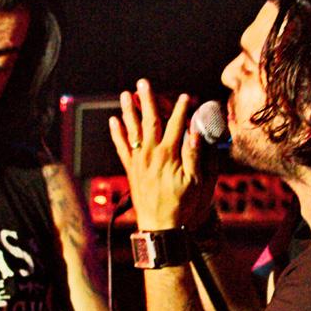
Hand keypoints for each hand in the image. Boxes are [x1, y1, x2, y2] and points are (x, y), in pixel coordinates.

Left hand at [109, 79, 214, 230]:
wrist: (160, 227)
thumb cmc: (182, 206)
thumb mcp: (197, 183)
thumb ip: (195, 156)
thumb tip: (196, 133)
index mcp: (169, 155)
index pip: (177, 125)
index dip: (182, 109)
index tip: (186, 96)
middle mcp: (151, 154)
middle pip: (150, 121)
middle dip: (147, 100)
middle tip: (143, 83)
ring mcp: (139, 161)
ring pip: (132, 130)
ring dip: (129, 111)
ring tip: (125, 95)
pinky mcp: (131, 170)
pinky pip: (122, 148)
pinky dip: (117, 134)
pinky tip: (114, 121)